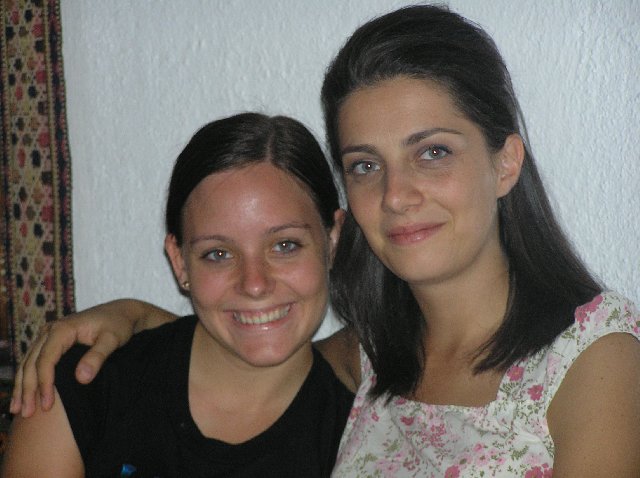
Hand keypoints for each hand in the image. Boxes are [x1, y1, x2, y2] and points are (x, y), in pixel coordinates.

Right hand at [10, 299, 167, 416]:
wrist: (121, 312)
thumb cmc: (118, 325)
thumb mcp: (113, 339)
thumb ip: (97, 357)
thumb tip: (81, 379)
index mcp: (63, 329)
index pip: (46, 359)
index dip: (44, 383)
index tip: (47, 405)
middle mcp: (50, 330)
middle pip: (31, 362)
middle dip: (28, 389)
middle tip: (26, 413)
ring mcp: (48, 334)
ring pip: (28, 362)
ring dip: (22, 386)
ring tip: (18, 409)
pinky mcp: (50, 340)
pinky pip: (33, 360)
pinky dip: (27, 377)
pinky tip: (24, 394)